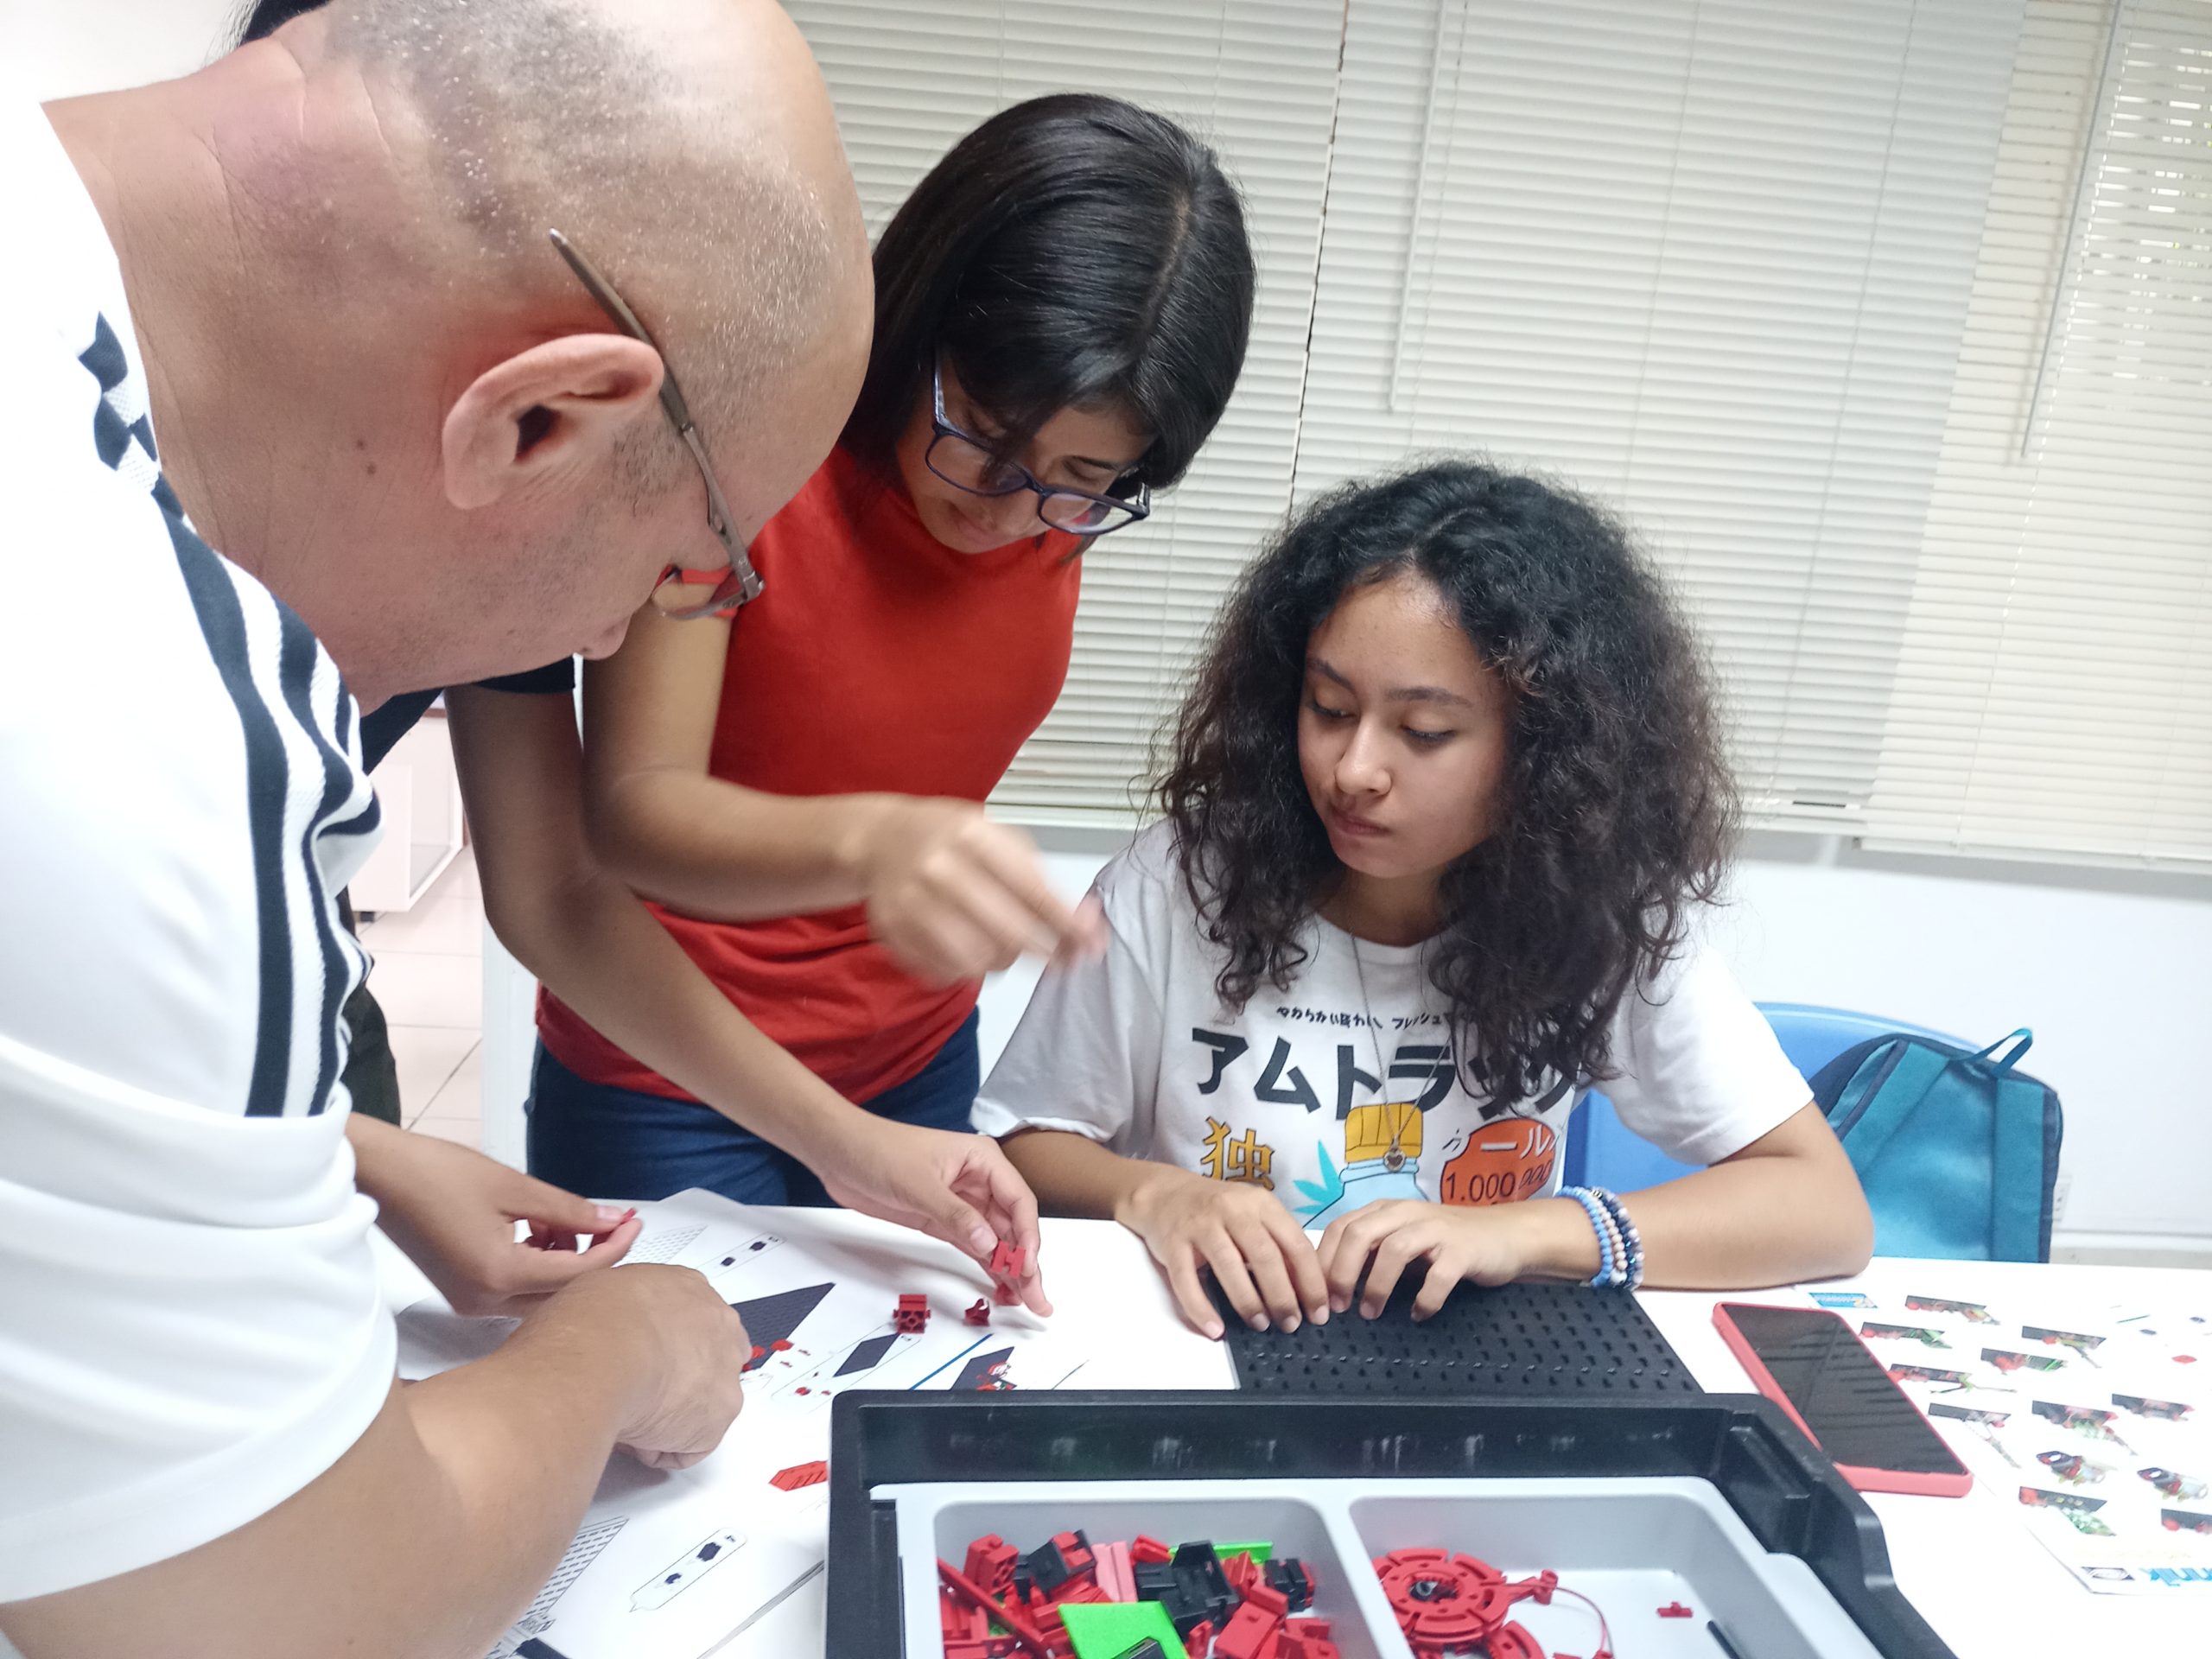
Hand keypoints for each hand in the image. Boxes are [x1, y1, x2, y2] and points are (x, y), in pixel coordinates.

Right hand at [348, 1118, 639, 1317]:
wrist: (380, 1174)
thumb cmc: (439, 1173)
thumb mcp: (515, 1187)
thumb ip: (569, 1210)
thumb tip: (613, 1221)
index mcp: (499, 1274)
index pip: (578, 1274)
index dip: (614, 1247)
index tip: (635, 1221)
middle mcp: (484, 1299)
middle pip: (561, 1293)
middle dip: (591, 1257)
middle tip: (610, 1220)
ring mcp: (470, 1300)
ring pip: (540, 1292)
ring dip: (562, 1259)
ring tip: (557, 1216)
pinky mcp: (462, 1292)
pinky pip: (515, 1287)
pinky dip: (536, 1262)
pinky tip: (535, 1228)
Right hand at [523, 1264, 749, 1470]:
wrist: (601, 1352)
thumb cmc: (590, 1318)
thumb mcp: (602, 1288)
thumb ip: (623, 1306)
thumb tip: (604, 1324)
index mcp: (690, 1289)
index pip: (690, 1321)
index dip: (663, 1348)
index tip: (636, 1361)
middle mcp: (719, 1327)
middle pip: (709, 1361)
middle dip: (678, 1381)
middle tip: (636, 1391)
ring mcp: (725, 1375)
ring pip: (702, 1406)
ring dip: (669, 1417)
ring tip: (627, 1415)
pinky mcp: (717, 1420)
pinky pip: (690, 1447)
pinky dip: (661, 1449)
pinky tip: (633, 1436)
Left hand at [806, 1116, 1052, 1315]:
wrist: (839, 1153)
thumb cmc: (879, 1152)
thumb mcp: (918, 1185)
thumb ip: (956, 1216)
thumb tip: (990, 1245)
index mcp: (982, 1160)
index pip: (1019, 1201)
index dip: (1027, 1236)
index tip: (1026, 1267)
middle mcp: (979, 1181)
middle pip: (1013, 1226)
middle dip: (1025, 1262)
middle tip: (1037, 1299)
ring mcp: (963, 1203)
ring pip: (997, 1240)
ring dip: (1010, 1269)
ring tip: (1025, 1302)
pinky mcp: (944, 1220)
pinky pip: (975, 1246)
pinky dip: (988, 1266)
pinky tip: (1001, 1287)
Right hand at [853, 797, 1106, 983]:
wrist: (883, 840)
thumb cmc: (954, 840)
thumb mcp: (999, 840)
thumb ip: (1041, 881)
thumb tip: (1085, 927)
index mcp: (973, 835)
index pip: (1032, 890)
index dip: (1067, 924)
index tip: (1093, 946)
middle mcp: (938, 867)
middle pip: (1008, 932)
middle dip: (1043, 951)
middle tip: (1057, 957)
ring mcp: (909, 903)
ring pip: (976, 961)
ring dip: (1000, 961)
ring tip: (1001, 944)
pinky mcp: (892, 934)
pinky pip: (944, 973)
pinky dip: (963, 969)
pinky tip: (964, 946)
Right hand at [1117, 1166, 1328, 1338]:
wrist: (1164, 1193)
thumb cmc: (1218, 1211)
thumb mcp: (1253, 1216)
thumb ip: (1277, 1244)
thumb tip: (1307, 1290)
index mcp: (1261, 1204)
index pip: (1294, 1244)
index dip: (1311, 1281)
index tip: (1319, 1312)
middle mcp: (1232, 1209)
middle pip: (1264, 1256)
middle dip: (1282, 1296)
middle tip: (1291, 1325)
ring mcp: (1200, 1225)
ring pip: (1229, 1266)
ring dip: (1248, 1301)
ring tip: (1260, 1325)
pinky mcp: (1172, 1242)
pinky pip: (1186, 1281)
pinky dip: (1201, 1308)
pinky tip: (1215, 1329)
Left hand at [1316, 1200, 1533, 1320]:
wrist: (1506, 1235)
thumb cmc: (1447, 1244)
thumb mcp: (1403, 1242)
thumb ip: (1372, 1255)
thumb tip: (1332, 1285)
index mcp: (1386, 1210)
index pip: (1340, 1227)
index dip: (1323, 1262)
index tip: (1316, 1295)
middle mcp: (1407, 1213)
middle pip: (1359, 1234)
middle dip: (1341, 1273)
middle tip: (1337, 1308)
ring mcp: (1436, 1229)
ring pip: (1393, 1250)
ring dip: (1376, 1285)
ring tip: (1370, 1313)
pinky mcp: (1463, 1250)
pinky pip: (1438, 1275)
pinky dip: (1425, 1299)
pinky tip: (1421, 1314)